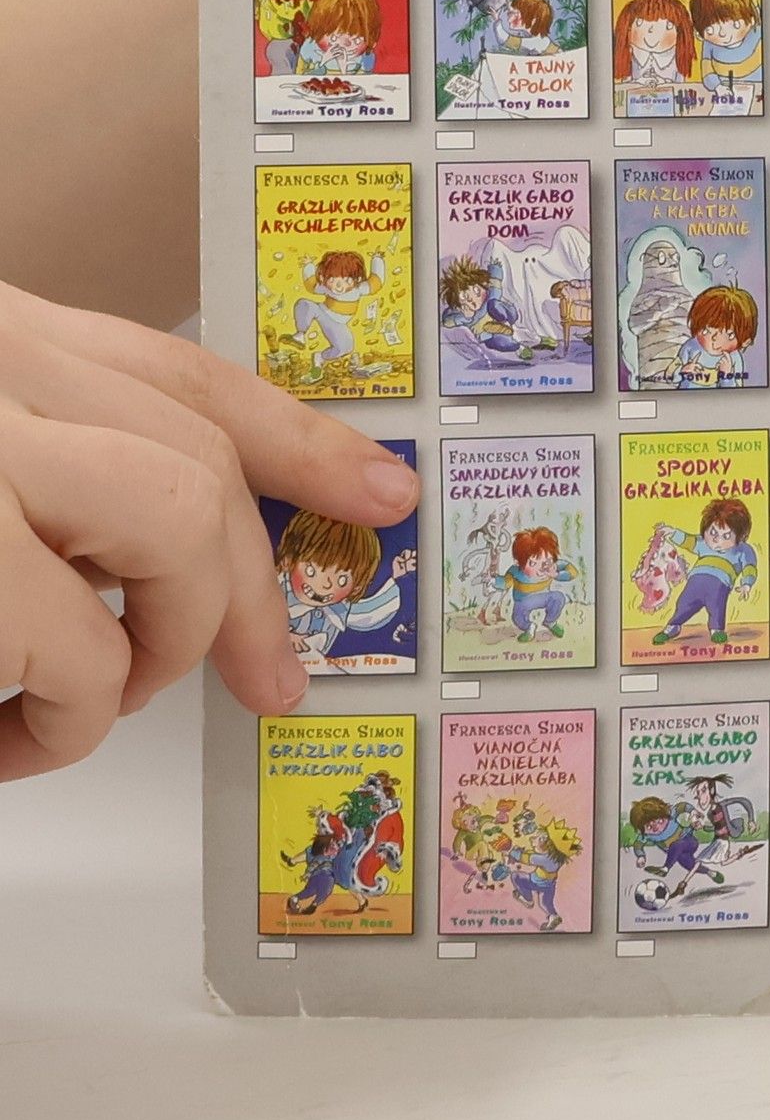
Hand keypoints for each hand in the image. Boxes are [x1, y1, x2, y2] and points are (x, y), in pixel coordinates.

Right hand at [0, 283, 420, 780]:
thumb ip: (48, 477)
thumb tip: (146, 568)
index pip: (178, 374)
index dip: (298, 439)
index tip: (382, 490)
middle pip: (200, 456)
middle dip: (249, 588)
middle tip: (273, 677)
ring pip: (175, 523)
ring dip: (168, 641)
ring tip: (90, 707)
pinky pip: (79, 650)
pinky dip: (65, 722)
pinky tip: (9, 745)